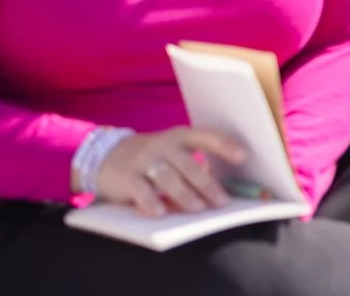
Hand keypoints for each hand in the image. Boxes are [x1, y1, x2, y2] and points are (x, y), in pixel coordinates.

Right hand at [93, 127, 244, 217]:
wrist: (105, 155)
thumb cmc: (152, 158)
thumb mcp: (172, 154)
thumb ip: (191, 167)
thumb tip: (215, 193)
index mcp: (180, 136)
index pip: (206, 136)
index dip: (225, 145)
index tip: (243, 157)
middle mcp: (163, 144)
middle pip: (188, 165)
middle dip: (207, 184)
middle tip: (221, 202)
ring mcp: (143, 159)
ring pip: (168, 178)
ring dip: (184, 195)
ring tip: (197, 208)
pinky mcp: (126, 176)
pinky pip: (141, 190)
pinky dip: (152, 202)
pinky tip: (161, 213)